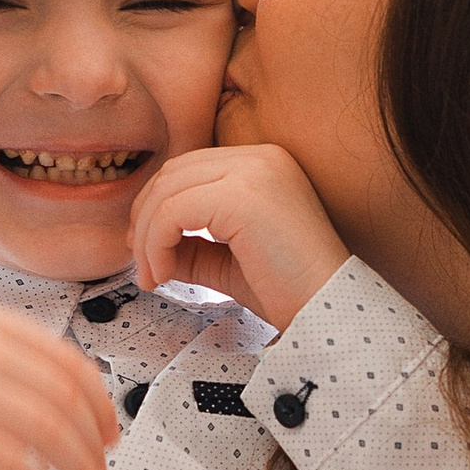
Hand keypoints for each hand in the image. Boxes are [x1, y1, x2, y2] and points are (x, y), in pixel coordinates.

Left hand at [129, 143, 347, 329]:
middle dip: (145, 219)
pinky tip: (164, 274)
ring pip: (168, 190)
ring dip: (147, 237)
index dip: (158, 206)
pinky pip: (173, 211)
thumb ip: (192, 244)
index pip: (190, 169)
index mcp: (264, 164)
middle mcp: (261, 158)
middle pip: (174, 173)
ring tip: (153, 276)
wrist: (326, 311)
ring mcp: (254, 171)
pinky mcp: (242, 195)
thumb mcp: (228, 260)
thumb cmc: (289, 291)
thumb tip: (147, 243)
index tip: (148, 248)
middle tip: (143, 264)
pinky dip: (156, 243)